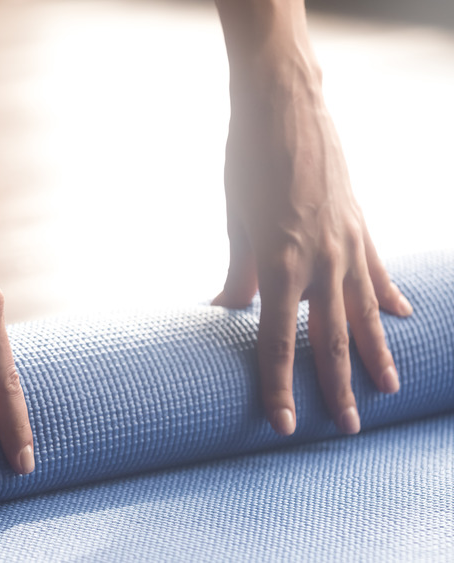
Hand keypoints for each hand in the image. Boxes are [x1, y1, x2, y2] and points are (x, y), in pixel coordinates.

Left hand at [212, 66, 412, 435]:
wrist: (284, 106)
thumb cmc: (248, 162)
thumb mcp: (235, 222)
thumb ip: (239, 273)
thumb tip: (221, 309)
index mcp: (279, 264)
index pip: (276, 343)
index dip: (279, 388)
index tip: (285, 425)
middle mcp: (320, 261)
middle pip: (329, 339)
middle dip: (337, 388)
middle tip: (347, 429)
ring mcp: (348, 243)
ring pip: (364, 312)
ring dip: (375, 354)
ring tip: (389, 389)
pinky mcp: (361, 224)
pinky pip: (377, 271)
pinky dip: (387, 297)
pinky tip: (400, 318)